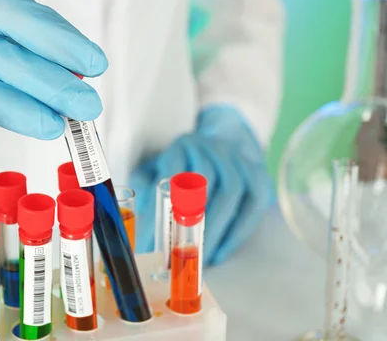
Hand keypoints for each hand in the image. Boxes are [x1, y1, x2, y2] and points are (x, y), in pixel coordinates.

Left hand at [130, 106, 274, 264]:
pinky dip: (239, 231)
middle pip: (205, 183)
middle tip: (178, 254)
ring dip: (216, 229)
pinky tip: (222, 251)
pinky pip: (255, 203)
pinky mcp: (259, 175)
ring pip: (232, 192)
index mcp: (183, 145)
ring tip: (202, 257)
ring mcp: (239, 160)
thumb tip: (135, 213)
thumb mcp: (157, 165)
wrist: (227, 137)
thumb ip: (144, 184)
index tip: (150, 240)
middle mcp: (212, 148)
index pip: (172, 174)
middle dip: (191, 223)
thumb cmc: (186, 161)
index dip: (161, 207)